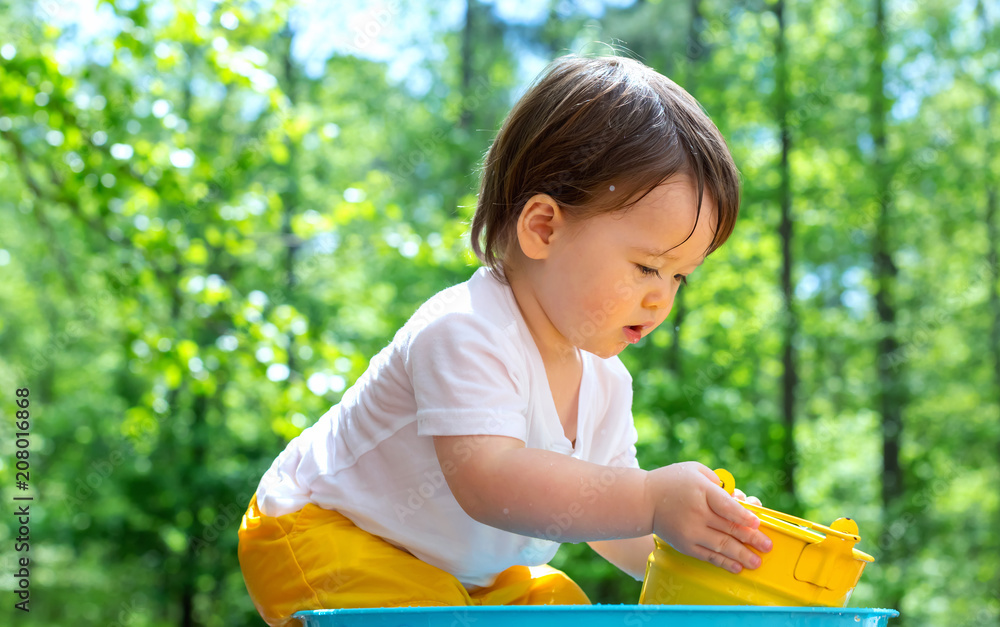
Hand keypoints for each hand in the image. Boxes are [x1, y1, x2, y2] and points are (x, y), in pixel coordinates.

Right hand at [645, 462, 771, 573]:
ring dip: (741, 555)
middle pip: (728, 528)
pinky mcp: (685, 545)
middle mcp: (696, 513)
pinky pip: (708, 556)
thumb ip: (718, 482)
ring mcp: (690, 531)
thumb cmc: (672, 481)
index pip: (726, 506)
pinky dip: (723, 562)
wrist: (643, 500)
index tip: (757, 523)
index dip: (744, 516)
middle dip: (751, 538)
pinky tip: (737, 567)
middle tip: (768, 546)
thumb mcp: (695, 470)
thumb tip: (739, 500)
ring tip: (756, 562)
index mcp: (700, 490)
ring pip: (721, 546)